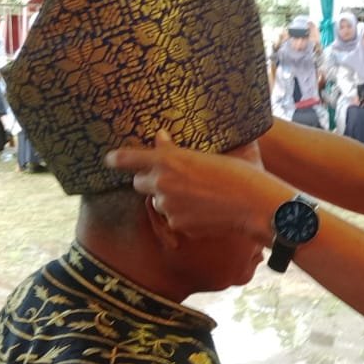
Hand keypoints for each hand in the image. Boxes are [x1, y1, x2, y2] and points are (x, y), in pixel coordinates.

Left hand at [105, 133, 284, 241]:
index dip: (118, 159)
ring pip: (159, 203)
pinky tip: (205, 211)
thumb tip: (160, 138)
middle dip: (150, 181)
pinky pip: (174, 220)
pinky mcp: (178, 226)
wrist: (254, 205)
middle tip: (171, 179)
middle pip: (140, 183)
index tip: (110, 159)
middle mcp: (162, 184)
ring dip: (170, 200)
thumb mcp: (209, 154)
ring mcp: (168, 207)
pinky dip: (184, 216)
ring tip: (198, 196)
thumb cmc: (239, 173)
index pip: (130, 158)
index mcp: (169, 160)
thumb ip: (178, 150)